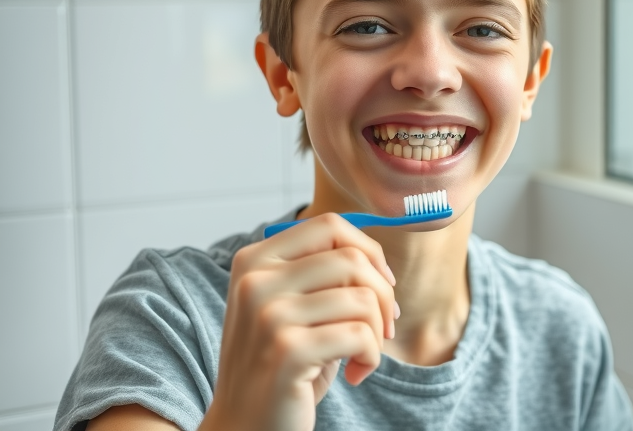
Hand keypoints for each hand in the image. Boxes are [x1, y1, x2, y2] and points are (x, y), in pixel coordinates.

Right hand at [200, 213, 396, 430]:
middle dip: (383, 295)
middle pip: (352, 258)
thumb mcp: (293, 309)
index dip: (369, 251)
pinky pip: (361, 335)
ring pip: (362, 298)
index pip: (330, 226)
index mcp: (255, 261)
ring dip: (378, 332)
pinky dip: (372, 357)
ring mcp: (268, 315)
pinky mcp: (288, 350)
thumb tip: (377, 260)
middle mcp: (256, 281)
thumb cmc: (281, 366)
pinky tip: (355, 375)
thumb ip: (323, 275)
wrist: (244, 427)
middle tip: (383, 328)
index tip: (382, 285)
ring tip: (363, 355)